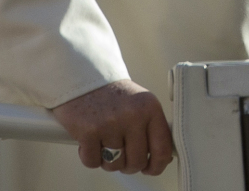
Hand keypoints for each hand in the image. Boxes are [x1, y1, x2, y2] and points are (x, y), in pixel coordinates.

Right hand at [52, 79, 172, 175]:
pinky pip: (92, 162)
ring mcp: (111, 124)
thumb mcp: (140, 104)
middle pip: (137, 161)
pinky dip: (90, 157)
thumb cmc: (114, 96)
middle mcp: (133, 116)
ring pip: (114, 164)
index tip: (150, 169)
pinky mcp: (88, 132)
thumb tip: (164, 158)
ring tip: (104, 144)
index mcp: (151, 108)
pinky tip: (89, 141)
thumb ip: (151, 128)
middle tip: (121, 155)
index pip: (162, 147)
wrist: (83, 78)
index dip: (157, 165)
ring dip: (108, 160)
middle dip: (128, 165)